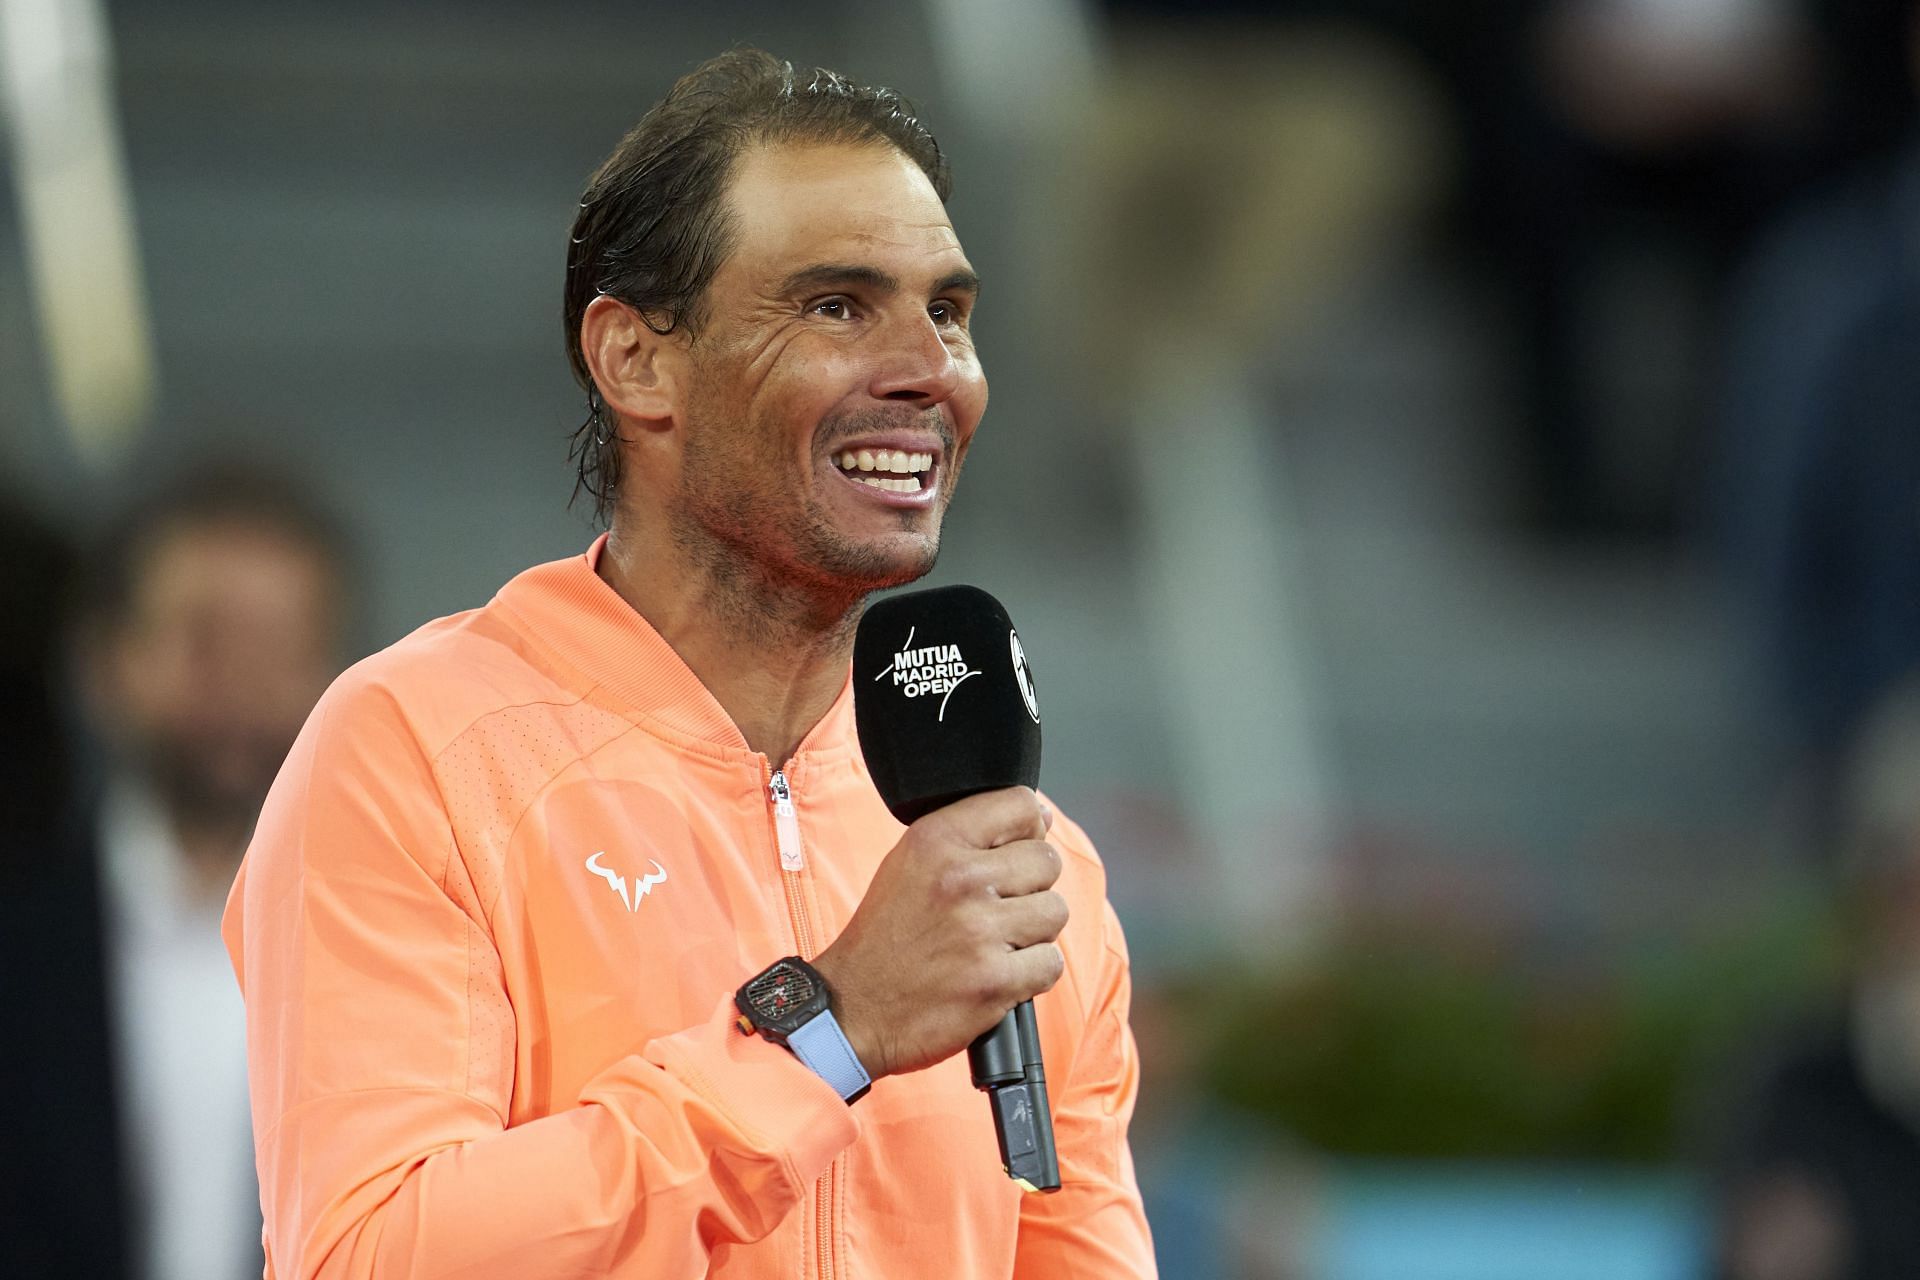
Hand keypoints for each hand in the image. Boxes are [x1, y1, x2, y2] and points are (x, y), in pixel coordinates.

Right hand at [812, 787, 1067, 1079]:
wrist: (854, 1007)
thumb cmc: (886, 935)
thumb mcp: (910, 861)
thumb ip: (970, 834)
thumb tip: (1042, 817)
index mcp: (936, 840)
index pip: (1021, 804)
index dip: (1030, 827)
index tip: (1016, 849)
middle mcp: (960, 879)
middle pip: (1047, 862)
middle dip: (1031, 886)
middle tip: (996, 909)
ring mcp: (979, 931)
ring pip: (1054, 912)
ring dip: (1033, 932)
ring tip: (995, 942)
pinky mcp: (995, 981)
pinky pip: (1051, 963)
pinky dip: (1031, 973)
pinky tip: (997, 972)